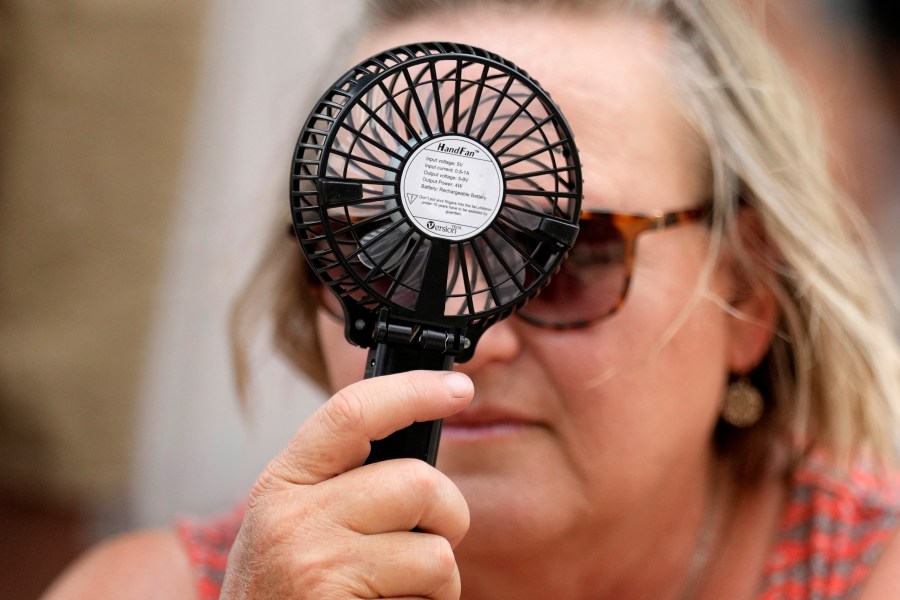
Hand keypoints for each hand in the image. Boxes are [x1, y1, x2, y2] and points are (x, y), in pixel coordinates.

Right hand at [220, 370, 473, 599]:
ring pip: (436, 549)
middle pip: (418, 481)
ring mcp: (314, 563)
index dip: (413, 391)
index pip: (351, 413)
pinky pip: (429, 597)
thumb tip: (422, 463)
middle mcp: (290, 517)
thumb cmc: (284, 599)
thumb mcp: (292, 529)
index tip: (459, 388)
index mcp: (281, 484)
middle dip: (448, 516)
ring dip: (439, 579)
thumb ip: (343, 489)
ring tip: (400, 592)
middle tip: (429, 543)